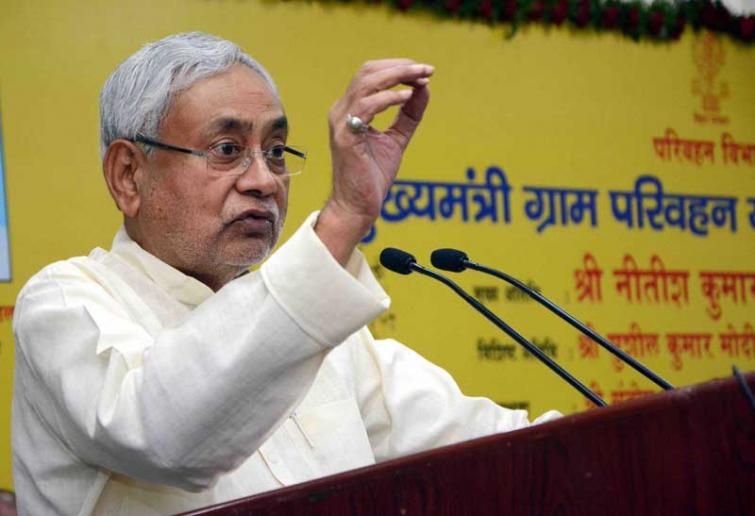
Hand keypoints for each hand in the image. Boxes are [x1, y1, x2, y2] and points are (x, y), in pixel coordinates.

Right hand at [316, 59, 432, 264]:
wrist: (359, 205)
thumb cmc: (373, 175)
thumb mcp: (397, 138)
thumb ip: (409, 114)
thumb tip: (424, 88)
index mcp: (350, 109)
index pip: (371, 75)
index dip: (398, 67)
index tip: (425, 72)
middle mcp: (341, 111)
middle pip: (368, 72)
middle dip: (400, 66)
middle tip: (426, 70)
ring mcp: (341, 123)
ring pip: (366, 83)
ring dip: (397, 76)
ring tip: (421, 78)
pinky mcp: (345, 137)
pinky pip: (366, 107)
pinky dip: (388, 98)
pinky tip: (407, 97)